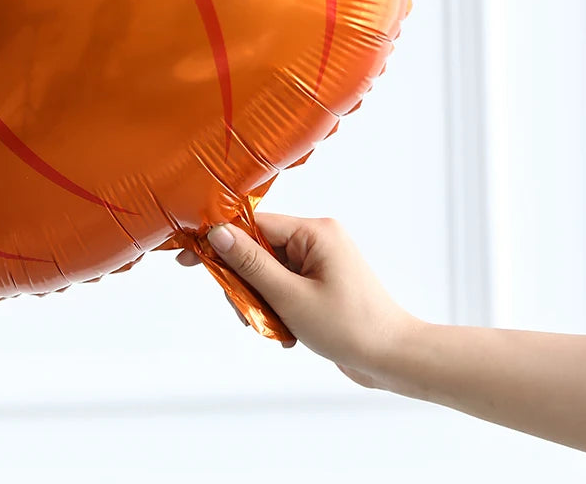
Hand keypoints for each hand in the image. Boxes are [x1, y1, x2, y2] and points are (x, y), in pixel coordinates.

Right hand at [177, 213, 417, 388]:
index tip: (191, 258)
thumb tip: (218, 233)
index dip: (221, 242)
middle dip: (247, 283)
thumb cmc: (351, 327)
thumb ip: (251, 264)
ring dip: (263, 301)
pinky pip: (285, 285)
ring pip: (269, 272)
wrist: (394, 360)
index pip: (254, 225)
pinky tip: (289, 333)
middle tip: (246, 313)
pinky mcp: (323, 281)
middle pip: (259, 250)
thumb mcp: (290, 297)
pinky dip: (279, 308)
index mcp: (315, 232)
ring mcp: (322, 260)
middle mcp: (319, 238)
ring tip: (276, 329)